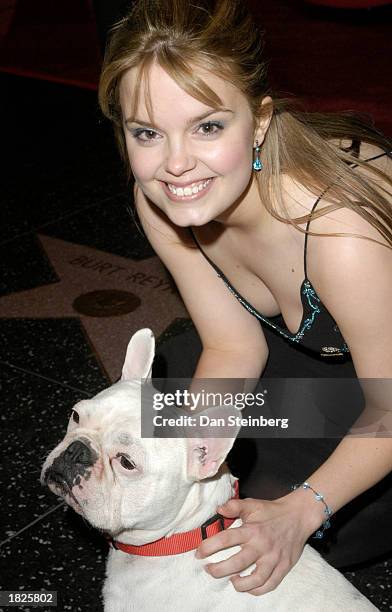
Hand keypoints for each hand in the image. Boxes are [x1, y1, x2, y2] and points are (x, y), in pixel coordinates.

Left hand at [195, 495, 318, 595]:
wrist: (298, 516)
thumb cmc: (272, 510)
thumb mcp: (252, 504)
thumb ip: (234, 506)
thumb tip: (218, 509)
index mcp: (252, 529)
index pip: (226, 539)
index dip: (209, 547)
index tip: (198, 553)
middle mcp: (262, 545)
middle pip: (237, 563)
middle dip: (219, 570)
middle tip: (209, 570)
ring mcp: (274, 558)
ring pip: (255, 580)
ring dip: (240, 584)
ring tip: (231, 580)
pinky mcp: (284, 567)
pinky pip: (270, 585)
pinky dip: (257, 590)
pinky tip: (248, 586)